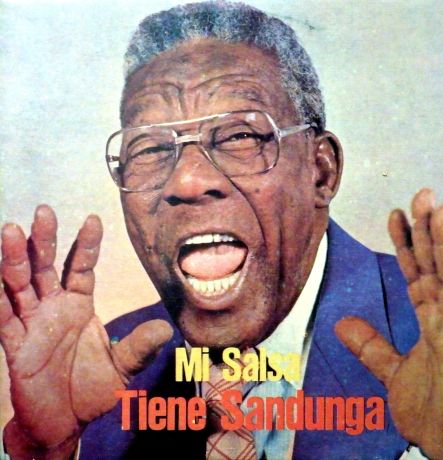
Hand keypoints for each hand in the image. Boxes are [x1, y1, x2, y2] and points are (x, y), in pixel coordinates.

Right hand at [0, 205, 172, 458]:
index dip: (86, 244)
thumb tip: (167, 329)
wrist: (65, 422)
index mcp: (79, 305)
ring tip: (11, 230)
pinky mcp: (16, 346)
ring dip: (15, 259)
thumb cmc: (92, 389)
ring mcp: (33, 324)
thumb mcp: (122, 367)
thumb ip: (139, 347)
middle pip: (47, 267)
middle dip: (45, 240)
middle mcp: (54, 308)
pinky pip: (5, 319)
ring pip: (20, 285)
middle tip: (44, 211)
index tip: (93, 218)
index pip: (82, 267)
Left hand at [335, 189, 442, 458]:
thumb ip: (370, 345)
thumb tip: (340, 324)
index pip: (420, 270)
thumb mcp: (393, 372)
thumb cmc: (432, 410)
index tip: (398, 215)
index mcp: (433, 318)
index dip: (410, 242)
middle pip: (440, 263)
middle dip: (431, 229)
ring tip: (437, 209)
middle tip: (422, 195)